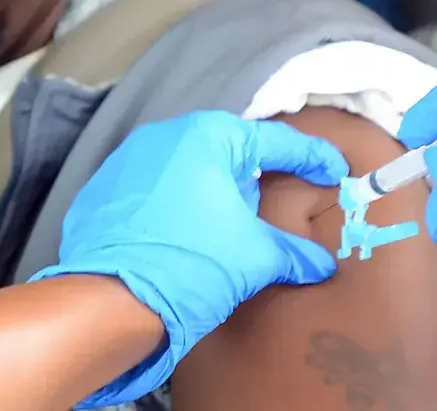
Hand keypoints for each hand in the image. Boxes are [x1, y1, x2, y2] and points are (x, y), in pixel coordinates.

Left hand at [31, 111, 348, 406]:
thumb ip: (293, 253)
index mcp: (207, 136)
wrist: (109, 301)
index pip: (274, 141)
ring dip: (213, 192)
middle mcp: (164, 136)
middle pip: (227, 151)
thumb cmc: (190, 264)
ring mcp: (127, 160)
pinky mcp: (103, 190)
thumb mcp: (254, 257)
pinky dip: (177, 206)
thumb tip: (321, 265)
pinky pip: (154, 189)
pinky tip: (186, 235)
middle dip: (255, 176)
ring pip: (188, 168)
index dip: (311, 157)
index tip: (333, 172)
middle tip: (278, 201)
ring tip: (229, 227)